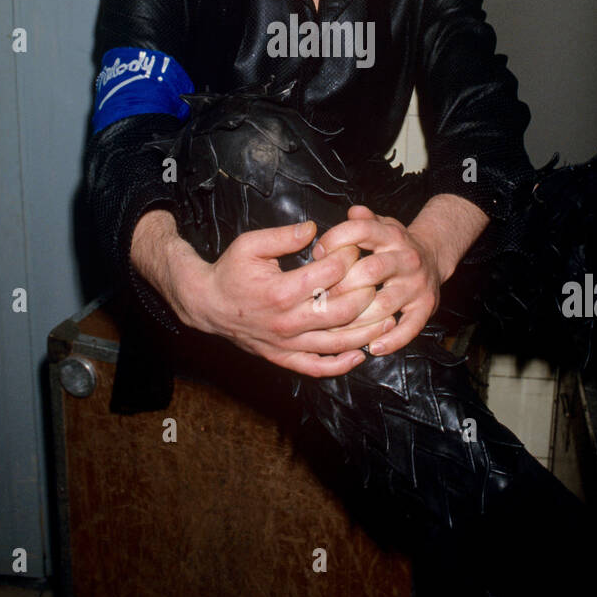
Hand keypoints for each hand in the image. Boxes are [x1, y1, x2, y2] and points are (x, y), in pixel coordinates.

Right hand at [133, 211, 396, 376]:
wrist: (207, 305)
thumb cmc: (230, 271)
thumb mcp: (250, 244)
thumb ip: (283, 236)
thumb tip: (314, 228)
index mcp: (281, 290)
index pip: (328, 275)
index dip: (348, 259)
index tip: (357, 248)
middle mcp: (287, 321)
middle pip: (340, 311)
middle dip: (366, 295)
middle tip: (381, 282)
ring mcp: (286, 343)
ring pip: (336, 343)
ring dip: (366, 332)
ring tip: (389, 319)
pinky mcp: (283, 358)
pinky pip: (316, 367)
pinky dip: (340, 365)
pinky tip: (360, 354)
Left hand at [311, 204, 442, 354]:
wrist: (434, 256)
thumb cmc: (395, 244)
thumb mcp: (381, 224)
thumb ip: (364, 220)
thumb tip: (352, 212)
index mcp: (392, 235)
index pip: (362, 231)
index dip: (335, 240)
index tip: (318, 254)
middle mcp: (407, 259)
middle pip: (370, 271)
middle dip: (340, 285)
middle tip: (319, 297)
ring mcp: (417, 285)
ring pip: (384, 305)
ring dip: (357, 319)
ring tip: (334, 328)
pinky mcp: (425, 308)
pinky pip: (409, 329)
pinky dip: (391, 341)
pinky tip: (372, 347)